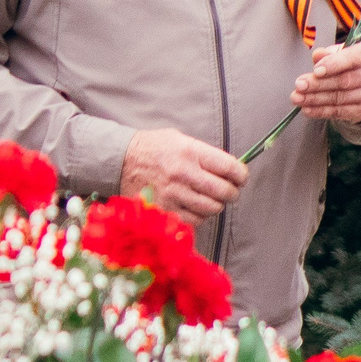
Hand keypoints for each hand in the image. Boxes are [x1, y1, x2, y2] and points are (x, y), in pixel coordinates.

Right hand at [119, 128, 248, 223]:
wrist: (118, 160)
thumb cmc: (154, 148)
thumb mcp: (180, 140)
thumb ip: (206, 155)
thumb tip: (232, 170)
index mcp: (190, 152)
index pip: (229, 167)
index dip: (241, 175)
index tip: (241, 178)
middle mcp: (183, 174)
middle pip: (224, 192)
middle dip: (232, 193)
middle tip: (230, 191)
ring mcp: (172, 194)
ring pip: (212, 209)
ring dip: (216, 205)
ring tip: (210, 198)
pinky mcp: (163, 211)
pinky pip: (194, 221)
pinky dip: (199, 216)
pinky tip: (194, 207)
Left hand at [292, 39, 360, 124]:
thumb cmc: (353, 60)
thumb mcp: (343, 51)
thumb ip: (329, 53)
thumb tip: (318, 56)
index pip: (354, 58)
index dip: (334, 65)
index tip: (316, 71)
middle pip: (345, 81)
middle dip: (318, 84)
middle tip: (299, 85)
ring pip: (341, 98)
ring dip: (316, 99)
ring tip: (298, 98)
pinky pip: (341, 112)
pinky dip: (322, 111)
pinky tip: (308, 109)